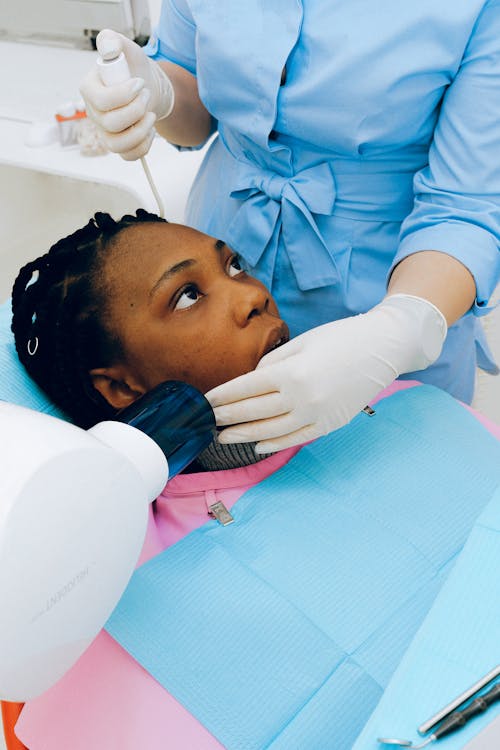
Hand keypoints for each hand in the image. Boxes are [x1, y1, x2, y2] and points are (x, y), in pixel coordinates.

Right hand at [80, 29, 174, 159]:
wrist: (146, 88)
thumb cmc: (134, 69)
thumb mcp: (126, 49)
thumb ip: (114, 41)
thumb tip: (109, 45)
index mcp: (89, 89)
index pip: (102, 100)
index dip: (124, 95)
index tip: (140, 83)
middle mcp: (94, 113)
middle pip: (111, 124)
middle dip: (137, 110)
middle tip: (146, 95)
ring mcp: (105, 132)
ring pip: (117, 145)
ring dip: (141, 131)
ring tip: (150, 115)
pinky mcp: (118, 145)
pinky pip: (128, 156)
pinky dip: (144, 146)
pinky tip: (149, 130)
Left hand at [206, 294, 446, 452]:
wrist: (384, 348)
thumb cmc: (341, 337)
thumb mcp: (302, 342)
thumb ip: (273, 363)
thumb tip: (250, 381)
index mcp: (292, 372)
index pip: (246, 389)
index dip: (223, 397)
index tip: (206, 402)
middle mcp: (302, 397)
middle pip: (254, 412)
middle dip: (227, 417)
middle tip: (207, 421)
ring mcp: (317, 414)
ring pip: (271, 431)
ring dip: (244, 435)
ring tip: (224, 437)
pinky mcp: (330, 424)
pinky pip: (296, 438)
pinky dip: (274, 444)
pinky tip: (257, 444)